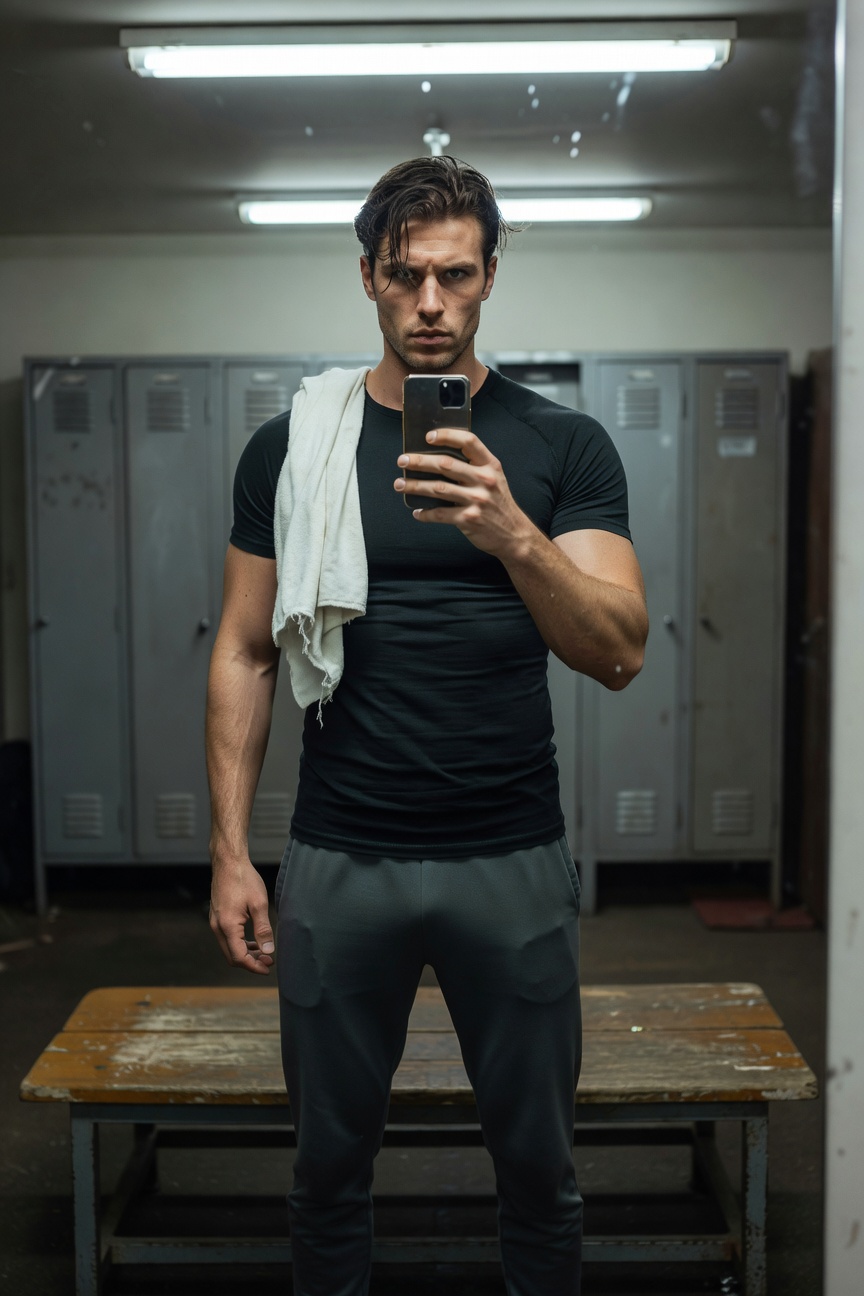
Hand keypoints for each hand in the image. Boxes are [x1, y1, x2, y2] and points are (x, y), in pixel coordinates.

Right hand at [209, 858, 274, 975]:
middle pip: (232, 956)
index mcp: (228, 926)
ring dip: (245, 953)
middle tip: (268, 962)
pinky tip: (253, 941)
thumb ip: (263, 929)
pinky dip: (240, 943)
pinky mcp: (217, 917)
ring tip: (263, 952)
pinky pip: (227, 938)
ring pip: (229, 948)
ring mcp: (215, 922)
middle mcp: (218, 927)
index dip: (254, 966)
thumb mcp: (259, 904)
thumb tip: (268, 950)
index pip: (239, 957)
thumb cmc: (244, 879)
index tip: (268, 968)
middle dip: (250, 962)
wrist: (228, 862)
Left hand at [394, 428, 533, 557]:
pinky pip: (440, 514)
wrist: (514, 534)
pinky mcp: (469, 519)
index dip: (447, 436)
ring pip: (438, 488)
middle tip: (403, 460)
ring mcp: (477, 500)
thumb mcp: (495, 479)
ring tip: (399, 484)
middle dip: (419, 461)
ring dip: (415, 486)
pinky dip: (425, 514)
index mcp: (490, 465)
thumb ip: (474, 467)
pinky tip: (417, 513)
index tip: (428, 436)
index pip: (468, 441)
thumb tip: (438, 458)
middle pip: (445, 464)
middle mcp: (484, 480)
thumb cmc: (499, 504)